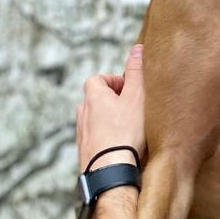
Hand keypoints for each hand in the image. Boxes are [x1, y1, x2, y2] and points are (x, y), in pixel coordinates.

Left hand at [76, 44, 145, 172]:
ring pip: (94, 120)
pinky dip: (105, 138)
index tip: (129, 90)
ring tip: (127, 129)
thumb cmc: (126, 131)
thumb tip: (137, 49)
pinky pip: (94, 138)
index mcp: (93, 97)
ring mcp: (81, 134)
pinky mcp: (84, 152)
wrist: (111, 170)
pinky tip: (120, 147)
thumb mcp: (137, 96)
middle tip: (131, 109)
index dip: (113, 81)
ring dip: (108, 120)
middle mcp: (83, 113)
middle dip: (112, 101)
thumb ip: (136, 72)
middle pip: (95, 99)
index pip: (97, 79)